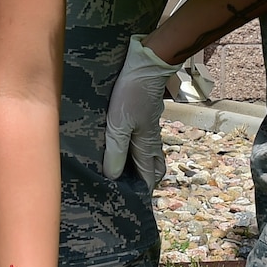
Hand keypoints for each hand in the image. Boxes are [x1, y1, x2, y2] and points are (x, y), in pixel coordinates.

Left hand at [103, 35, 180, 184]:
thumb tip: (113, 176)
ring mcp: (148, 126)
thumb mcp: (119, 124)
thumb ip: (116, 150)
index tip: (131, 202)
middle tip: (128, 187)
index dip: (141, 190)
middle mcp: (150, 138)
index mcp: (146, 145)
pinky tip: (120, 143)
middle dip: (145, 179)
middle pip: (153, 166)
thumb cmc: (132, 94)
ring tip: (121, 169)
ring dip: (138, 163)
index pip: (148, 176)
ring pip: (148, 152)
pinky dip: (134, 146)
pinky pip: (142, 137)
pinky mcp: (143, 114)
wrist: (147, 64)